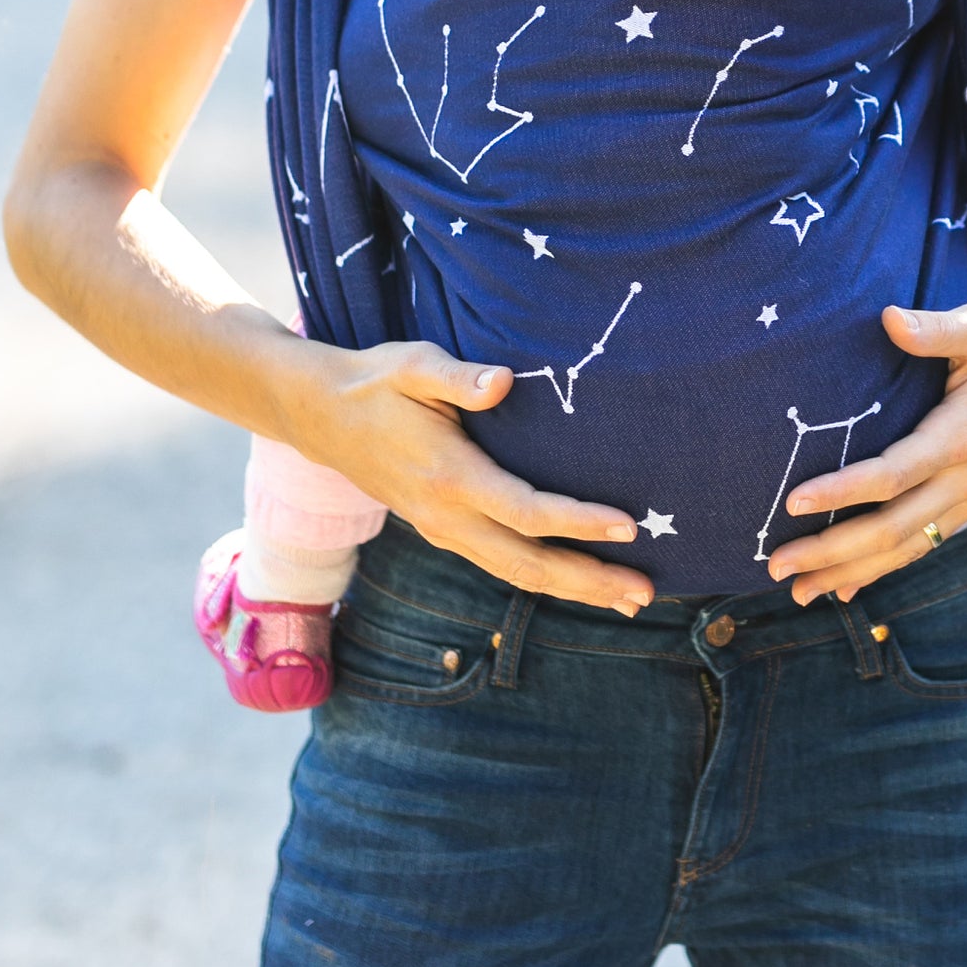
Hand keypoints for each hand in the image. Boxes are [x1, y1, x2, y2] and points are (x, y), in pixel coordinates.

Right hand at [280, 332, 654, 615]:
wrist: (320, 415)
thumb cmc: (375, 382)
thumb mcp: (413, 365)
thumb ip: (458, 378)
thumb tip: (504, 382)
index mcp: (450, 477)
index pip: (526, 512)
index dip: (579, 522)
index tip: (628, 524)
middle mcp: (448, 517)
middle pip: (528, 564)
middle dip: (590, 581)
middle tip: (646, 592)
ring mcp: (444, 531)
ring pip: (516, 575)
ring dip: (574, 590)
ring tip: (628, 600)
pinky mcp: (443, 532)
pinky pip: (502, 566)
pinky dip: (545, 579)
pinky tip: (578, 581)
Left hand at [764, 301, 966, 605]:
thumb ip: (936, 329)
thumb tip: (888, 318)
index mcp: (963, 435)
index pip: (893, 474)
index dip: (843, 491)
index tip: (794, 501)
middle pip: (892, 529)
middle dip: (832, 552)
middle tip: (777, 565)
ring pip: (908, 548)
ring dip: (853, 572)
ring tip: (800, 591)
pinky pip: (926, 545)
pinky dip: (885, 567)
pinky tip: (848, 585)